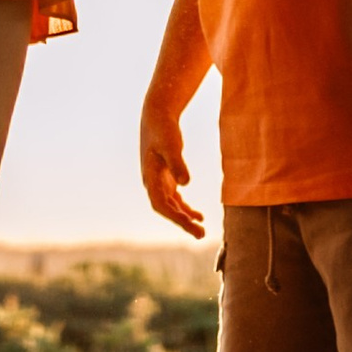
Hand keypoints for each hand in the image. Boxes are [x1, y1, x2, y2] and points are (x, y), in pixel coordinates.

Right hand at [140, 103, 204, 240]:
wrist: (158, 115)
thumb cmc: (163, 129)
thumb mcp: (171, 145)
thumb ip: (177, 164)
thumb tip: (185, 184)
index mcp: (150, 178)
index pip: (161, 204)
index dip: (174, 216)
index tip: (190, 224)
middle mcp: (153, 183)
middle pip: (167, 209)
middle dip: (183, 223)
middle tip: (201, 235)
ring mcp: (159, 181)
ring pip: (172, 206)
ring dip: (185, 218)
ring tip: (201, 230)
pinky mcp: (167, 177)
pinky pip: (176, 199)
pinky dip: (185, 208)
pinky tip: (198, 215)